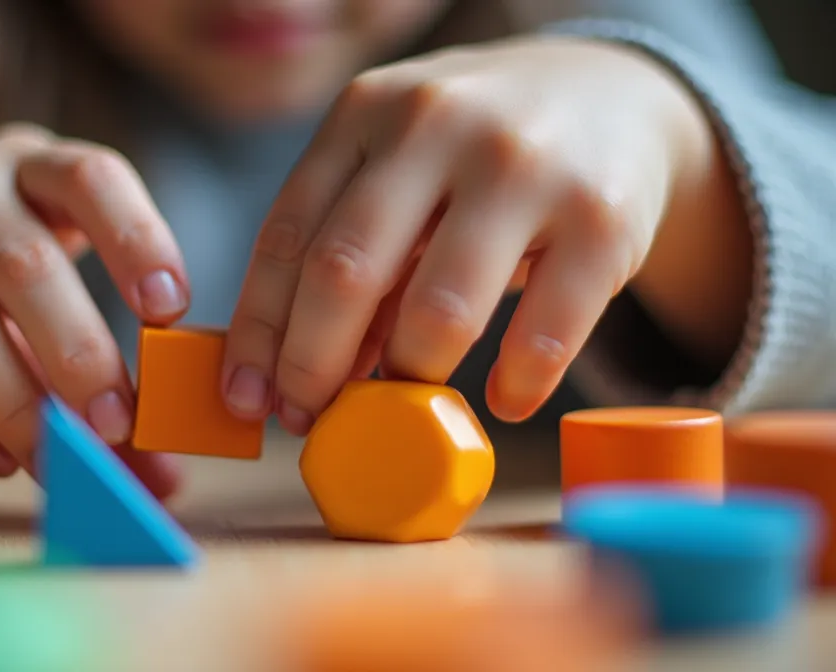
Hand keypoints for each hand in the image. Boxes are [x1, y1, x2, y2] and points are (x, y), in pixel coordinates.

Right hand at [0, 124, 189, 496]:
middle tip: (117, 427)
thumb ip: (102, 369)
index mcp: (25, 165)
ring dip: (18, 407)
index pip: (90, 178)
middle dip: (81, 355)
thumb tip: (162, 478)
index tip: (170, 310)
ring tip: (60, 462)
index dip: (137, 239)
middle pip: (28, 265)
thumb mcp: (39, 291)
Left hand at [222, 37, 722, 431]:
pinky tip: (505, 401)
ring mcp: (522, 166)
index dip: (259, 331)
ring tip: (403, 410)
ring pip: (437, 309)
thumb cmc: (475, 153)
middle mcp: (435, 126)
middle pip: (344, 272)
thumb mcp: (399, 172)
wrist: (614, 92)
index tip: (247, 398)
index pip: (286, 237)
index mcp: (365, 114)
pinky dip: (517, 382)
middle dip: (312, 365)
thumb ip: (352, 253)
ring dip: (407, 379)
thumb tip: (304, 376)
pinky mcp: (601, 216)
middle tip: (309, 419)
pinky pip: (545, 329)